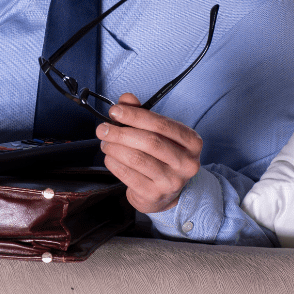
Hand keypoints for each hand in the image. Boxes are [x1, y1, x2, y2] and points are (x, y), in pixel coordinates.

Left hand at [97, 93, 201, 214]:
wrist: (164, 193)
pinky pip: (128, 175)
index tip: (115, 111)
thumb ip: (141, 114)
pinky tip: (110, 158)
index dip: (135, 115)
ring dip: (114, 148)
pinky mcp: (155, 195)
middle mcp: (186, 163)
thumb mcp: (157, 133)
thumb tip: (126, 99)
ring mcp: (172, 181)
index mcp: (191, 142)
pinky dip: (113, 163)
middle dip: (120, 133)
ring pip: (137, 159)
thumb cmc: (160, 157)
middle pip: (150, 142)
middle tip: (102, 129)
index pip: (162, 124)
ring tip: (105, 143)